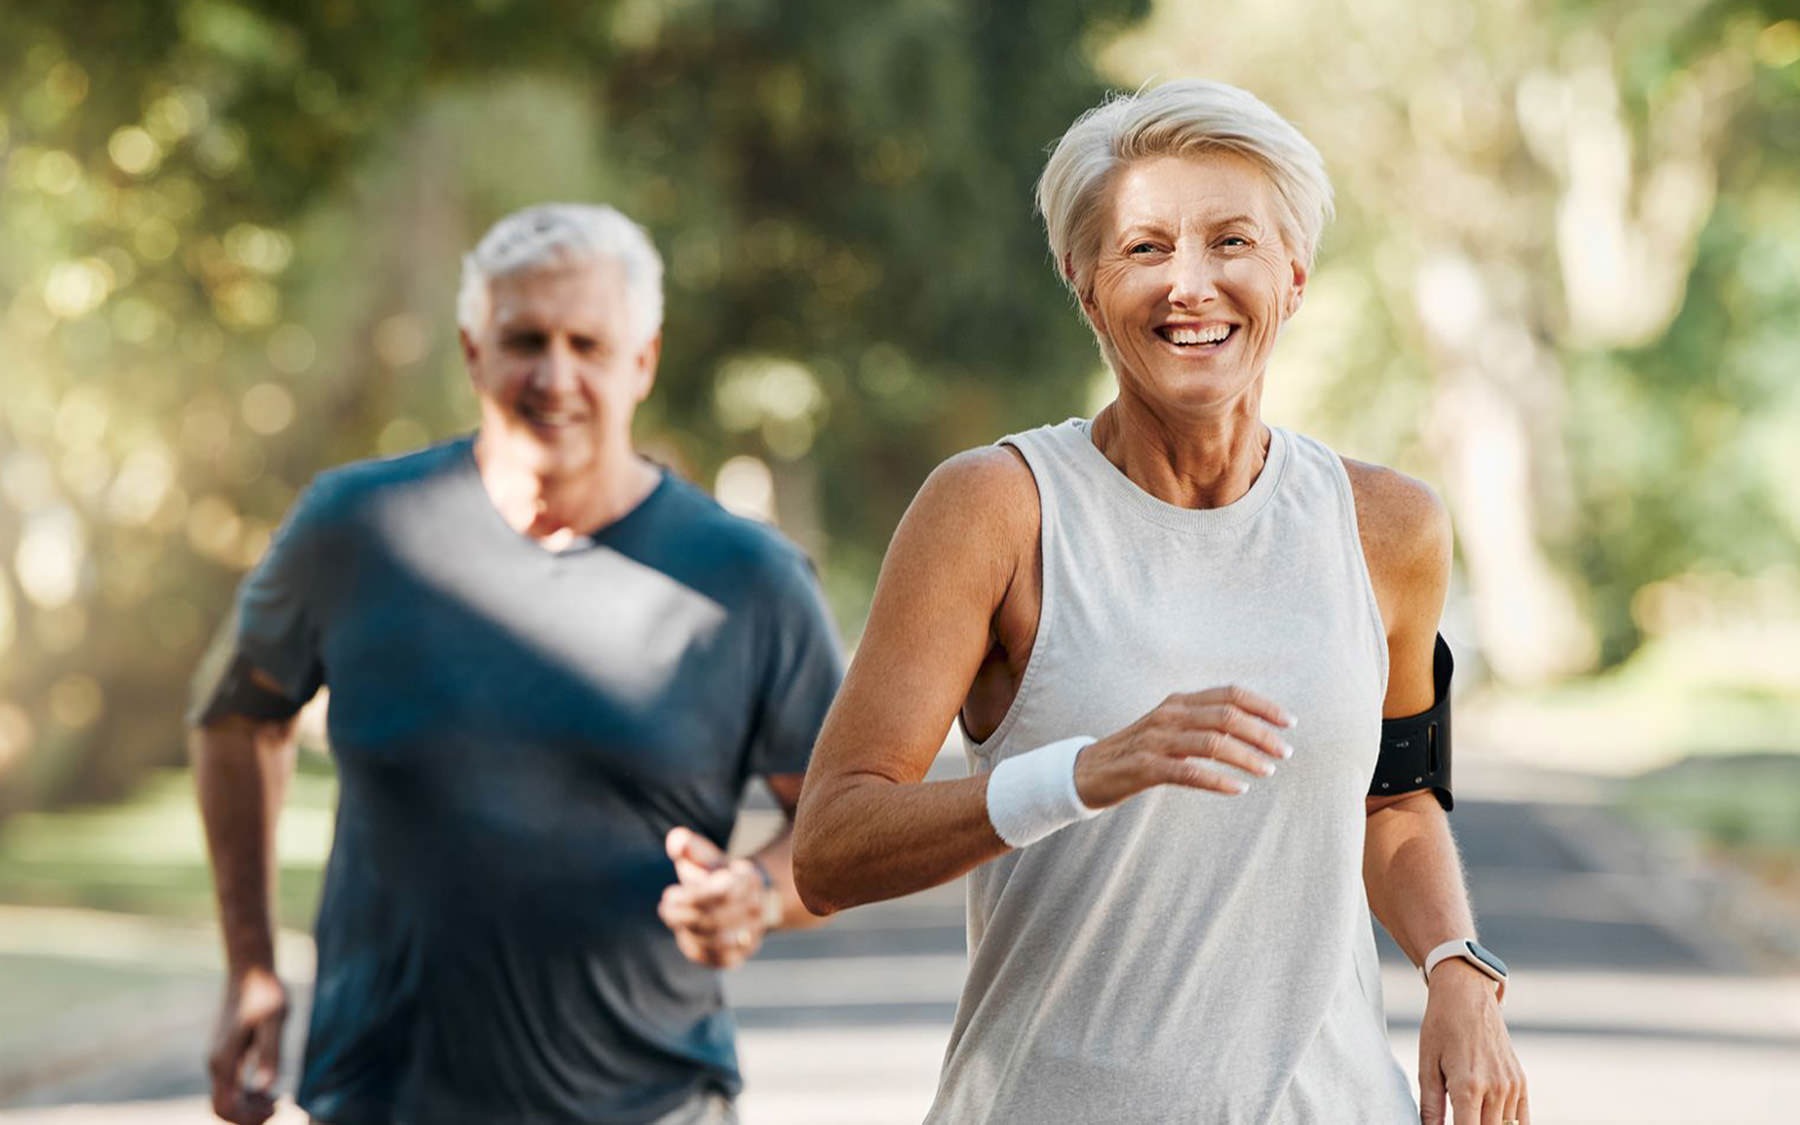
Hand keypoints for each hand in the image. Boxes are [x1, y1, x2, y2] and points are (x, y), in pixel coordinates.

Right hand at [207, 965, 286, 1124]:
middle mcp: (215, 1063)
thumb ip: (270, 1054)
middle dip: (248, 1117)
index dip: (249, 1118)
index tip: (277, 1107)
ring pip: (224, 1099)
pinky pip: (229, 1087)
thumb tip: (264, 1088)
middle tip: (278, 1106)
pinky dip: (245, 1096)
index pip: (226, 1108)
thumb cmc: (266, 991)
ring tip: (276, 1099)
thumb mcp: (275, 1021)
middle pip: (221, 1109)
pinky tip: (267, 1088)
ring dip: (247, 1108)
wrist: (250, 969)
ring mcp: (217, 1059)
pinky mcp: (224, 1053)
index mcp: (224, 1060)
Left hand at [658, 827, 772, 968]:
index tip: (669, 894)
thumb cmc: (718, 875)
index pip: (721, 895)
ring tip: (674, 919)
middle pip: (716, 921)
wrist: (746, 898)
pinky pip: (719, 959)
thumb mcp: (706, 856)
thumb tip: (675, 841)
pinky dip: (697, 950)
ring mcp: (753, 933)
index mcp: (749, 881)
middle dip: (683, 916)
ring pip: (718, 942)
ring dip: (689, 933)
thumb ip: (689, 846)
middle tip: (665, 907)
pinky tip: (685, 936)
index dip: (691, 898)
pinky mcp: (743, 953)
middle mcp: (757, 909)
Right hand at [1073, 685, 1295, 808]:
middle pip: (1227, 717)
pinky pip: (1190, 772)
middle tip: (1285, 752)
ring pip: (1213, 743)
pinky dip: (1218, 781)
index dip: (1263, 706)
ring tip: (1267, 770)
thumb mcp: (1170, 727)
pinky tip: (1238, 789)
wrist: (1088, 771)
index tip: (1289, 722)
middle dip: (1262, 733)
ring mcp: (1157, 740)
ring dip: (1246, 757)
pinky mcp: (1146, 767)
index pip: (1230, 694)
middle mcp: (1169, 715)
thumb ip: (1202, 722)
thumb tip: (1249, 728)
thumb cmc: (1137, 751)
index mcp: (1179, 701)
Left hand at [1419, 960, 1528, 1123]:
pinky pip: (1521, 1120)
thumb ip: (1430, 1106)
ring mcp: (1511, 1086)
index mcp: (1468, 1086)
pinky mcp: (1520, 1082)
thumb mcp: (1427, 1065)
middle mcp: (1495, 1089)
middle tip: (1457, 1120)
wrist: (1467, 995)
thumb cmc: (1441, 1026)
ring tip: (1469, 1116)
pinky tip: (1491, 1121)